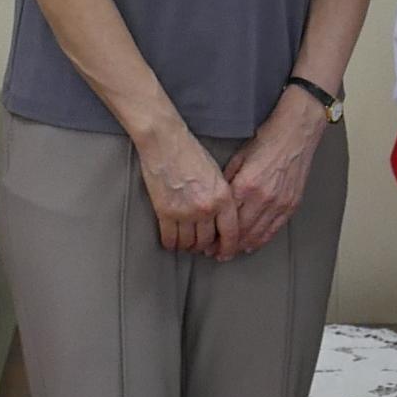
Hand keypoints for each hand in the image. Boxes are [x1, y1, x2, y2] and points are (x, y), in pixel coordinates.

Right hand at [138, 126, 243, 259]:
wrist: (165, 142)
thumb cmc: (191, 153)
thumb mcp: (217, 175)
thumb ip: (222, 198)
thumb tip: (222, 220)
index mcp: (223, 197)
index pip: (231, 233)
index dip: (228, 248)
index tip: (224, 254)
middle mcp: (206, 208)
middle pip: (208, 242)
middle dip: (205, 248)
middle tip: (202, 248)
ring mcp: (185, 212)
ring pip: (189, 243)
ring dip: (188, 247)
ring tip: (187, 244)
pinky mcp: (165, 212)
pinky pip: (170, 239)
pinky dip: (171, 244)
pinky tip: (172, 242)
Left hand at [222, 92, 326, 255]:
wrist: (296, 133)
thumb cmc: (266, 140)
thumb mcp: (238, 158)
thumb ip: (228, 182)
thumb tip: (218, 200)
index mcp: (245, 185)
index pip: (226, 220)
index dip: (216, 235)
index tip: (207, 242)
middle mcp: (263, 198)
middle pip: (241, 232)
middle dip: (226, 245)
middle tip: (214, 253)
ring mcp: (279, 203)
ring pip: (257, 235)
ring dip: (242, 246)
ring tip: (230, 253)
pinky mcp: (291, 204)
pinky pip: (274, 229)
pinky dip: (261, 239)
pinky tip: (251, 245)